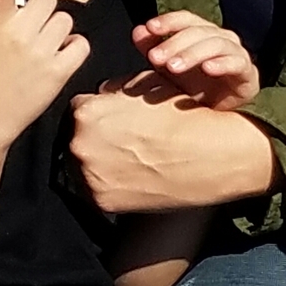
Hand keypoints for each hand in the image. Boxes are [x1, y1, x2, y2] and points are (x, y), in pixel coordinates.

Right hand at [0, 0, 89, 157]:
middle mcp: (22, 35)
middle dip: (36, 8)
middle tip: (25, 24)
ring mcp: (44, 54)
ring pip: (65, 20)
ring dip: (54, 26)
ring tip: (40, 41)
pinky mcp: (60, 73)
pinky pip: (80, 45)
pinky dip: (73, 47)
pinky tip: (58, 53)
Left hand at [70, 73, 278, 213]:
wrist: (208, 155)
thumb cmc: (182, 118)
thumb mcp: (146, 85)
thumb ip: (115, 88)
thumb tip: (102, 92)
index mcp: (86, 112)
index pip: (78, 110)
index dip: (98, 115)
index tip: (111, 123)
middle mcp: (80, 144)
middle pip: (77, 139)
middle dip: (97, 140)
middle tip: (125, 143)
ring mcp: (89, 175)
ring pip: (84, 166)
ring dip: (101, 163)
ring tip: (132, 161)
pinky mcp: (101, 200)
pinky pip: (97, 190)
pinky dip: (111, 185)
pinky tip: (135, 177)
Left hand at [132, 11, 258, 109]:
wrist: (219, 116)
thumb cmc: (194, 88)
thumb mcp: (168, 69)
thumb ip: (153, 49)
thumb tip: (137, 31)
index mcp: (203, 32)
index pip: (186, 18)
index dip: (168, 21)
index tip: (149, 28)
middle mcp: (222, 38)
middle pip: (198, 31)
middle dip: (174, 43)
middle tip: (155, 58)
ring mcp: (237, 53)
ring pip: (216, 44)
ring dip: (192, 54)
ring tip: (173, 67)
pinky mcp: (248, 73)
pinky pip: (236, 63)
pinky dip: (222, 64)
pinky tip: (207, 69)